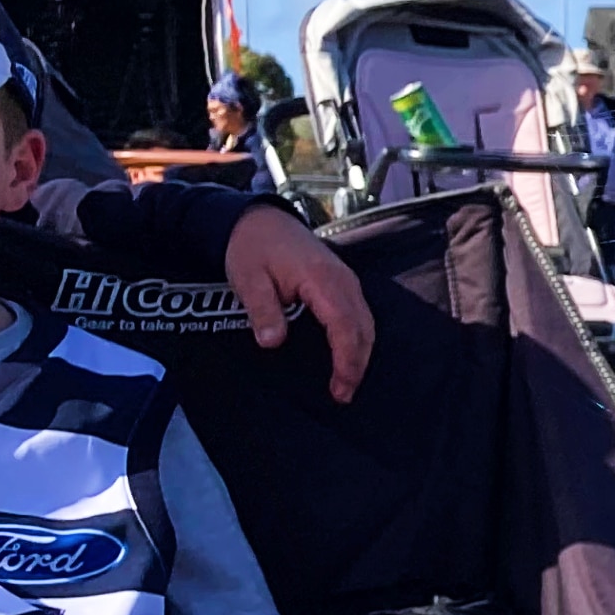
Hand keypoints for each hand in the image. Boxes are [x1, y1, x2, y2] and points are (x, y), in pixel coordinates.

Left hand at [222, 204, 371, 401]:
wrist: (259, 220)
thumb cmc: (252, 247)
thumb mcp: (248, 279)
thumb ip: (264, 311)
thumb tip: (272, 343)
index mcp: (322, 280)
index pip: (345, 327)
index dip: (346, 361)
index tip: (340, 387)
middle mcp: (343, 281)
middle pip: (363, 330)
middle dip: (357, 365)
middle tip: (343, 395)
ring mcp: (347, 281)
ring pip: (367, 324)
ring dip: (361, 354)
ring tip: (346, 381)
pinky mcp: (344, 284)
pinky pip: (361, 316)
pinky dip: (359, 340)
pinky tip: (348, 355)